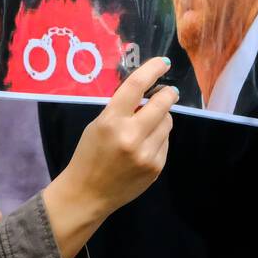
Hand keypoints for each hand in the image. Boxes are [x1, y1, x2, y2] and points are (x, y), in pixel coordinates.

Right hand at [43, 57, 177, 257]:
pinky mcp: (156, 167)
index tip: (163, 63)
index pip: (136, 87)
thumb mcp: (98, 125)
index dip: (152, 70)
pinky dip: (158, 139)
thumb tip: (147, 93)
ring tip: (147, 125)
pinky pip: (165, 142)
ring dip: (161, 118)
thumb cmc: (89, 155)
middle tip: (169, 91)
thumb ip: (121, 110)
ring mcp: (146, 154)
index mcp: (111, 121)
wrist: (87, 194)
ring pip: (167, 123)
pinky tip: (144, 146)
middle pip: (161, 104)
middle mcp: (131, 136)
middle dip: (168, 94)